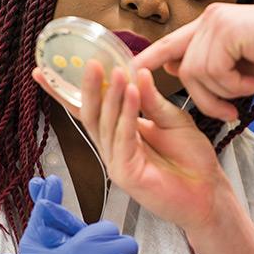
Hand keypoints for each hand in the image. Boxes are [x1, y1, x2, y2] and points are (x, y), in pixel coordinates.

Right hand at [36, 62, 229, 232]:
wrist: (208, 192)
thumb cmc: (191, 158)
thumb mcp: (172, 119)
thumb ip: (152, 100)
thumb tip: (138, 72)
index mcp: (120, 132)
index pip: (90, 108)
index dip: (67, 91)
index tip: (44, 70)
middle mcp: (113, 146)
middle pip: (92, 114)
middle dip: (89, 87)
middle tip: (91, 61)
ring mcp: (116, 161)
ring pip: (106, 124)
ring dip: (111, 96)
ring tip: (117, 71)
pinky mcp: (126, 173)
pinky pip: (124, 137)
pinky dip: (127, 114)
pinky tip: (131, 92)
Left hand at [133, 3, 253, 120]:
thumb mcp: (239, 65)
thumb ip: (210, 65)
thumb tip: (174, 70)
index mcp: (212, 23)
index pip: (170, 44)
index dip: (148, 61)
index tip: (129, 76)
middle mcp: (209, 18)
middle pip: (182, 68)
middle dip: (203, 97)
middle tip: (230, 111)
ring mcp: (216, 21)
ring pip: (195, 73)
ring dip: (222, 92)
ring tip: (249, 89)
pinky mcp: (225, 30)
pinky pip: (212, 72)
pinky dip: (232, 86)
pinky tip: (252, 81)